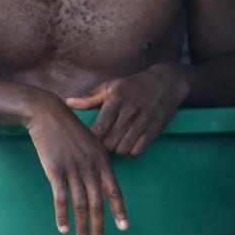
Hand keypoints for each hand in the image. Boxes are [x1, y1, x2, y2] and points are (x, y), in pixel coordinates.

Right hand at [25, 98, 127, 234]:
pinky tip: (63, 228)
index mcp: (103, 161)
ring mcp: (74, 169)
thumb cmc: (69, 130)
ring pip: (80, 205)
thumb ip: (97, 165)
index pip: (115, 191)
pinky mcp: (56, 171)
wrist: (48, 114)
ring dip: (82, 227)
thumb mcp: (91, 144)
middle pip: (98, 204)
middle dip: (99, 228)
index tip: (124, 227)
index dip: (119, 210)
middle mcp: (91, 167)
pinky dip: (62, 215)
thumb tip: (101, 186)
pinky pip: (60, 198)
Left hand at [65, 64, 188, 157]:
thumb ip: (89, 98)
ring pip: (123, 148)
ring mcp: (144, 121)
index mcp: (116, 99)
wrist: (166, 83)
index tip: (89, 139)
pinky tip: (127, 145)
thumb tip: (68, 103)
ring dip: (116, 150)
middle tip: (102, 144)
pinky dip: (131, 152)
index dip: (92, 138)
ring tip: (114, 144)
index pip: (100, 127)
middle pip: (110, 142)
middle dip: (103, 147)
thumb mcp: (111, 86)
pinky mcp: (155, 129)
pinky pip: (138, 150)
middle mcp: (130, 111)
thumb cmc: (133, 85)